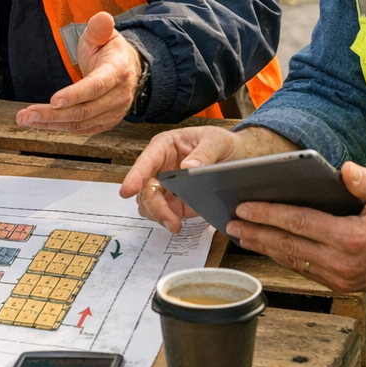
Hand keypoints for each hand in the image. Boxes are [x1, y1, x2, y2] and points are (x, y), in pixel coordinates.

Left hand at [15, 12, 141, 133]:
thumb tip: (103, 17)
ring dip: (51, 123)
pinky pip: (81, 129)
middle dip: (53, 114)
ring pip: (80, 123)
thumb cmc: (110, 51)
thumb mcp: (104, 35)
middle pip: (84, 110)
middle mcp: (119, 96)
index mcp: (118, 71)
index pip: (96, 86)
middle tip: (27, 115)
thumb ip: (99, 28)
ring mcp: (114, 112)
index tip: (53, 100)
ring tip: (27, 119)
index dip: (74, 95)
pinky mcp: (106, 123)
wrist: (127, 69)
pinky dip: (60, 128)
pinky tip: (41, 124)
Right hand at [119, 126, 244, 231]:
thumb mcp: (217, 141)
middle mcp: (160, 166)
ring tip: (175, 225)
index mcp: (165, 146)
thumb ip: (204, 153)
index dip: (135, 175)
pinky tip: (177, 224)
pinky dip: (165, 220)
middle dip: (154, 205)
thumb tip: (186, 168)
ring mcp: (166, 185)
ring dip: (158, 215)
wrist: (238, 158)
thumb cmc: (223, 143)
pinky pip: (162, 213)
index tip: (128, 190)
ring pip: (149, 203)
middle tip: (169, 220)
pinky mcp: (175, 201)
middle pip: (145, 187)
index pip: (146, 160)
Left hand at [225, 162, 365, 291]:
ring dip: (265, 248)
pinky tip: (270, 247)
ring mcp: (344, 278)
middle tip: (229, 223)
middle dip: (256, 233)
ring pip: (294, 261)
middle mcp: (344, 264)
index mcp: (352, 239)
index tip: (243, 207)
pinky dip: (285, 258)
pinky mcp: (345, 285)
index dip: (268, 214)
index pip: (299, 224)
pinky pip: (306, 270)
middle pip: (288, 246)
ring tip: (241, 235)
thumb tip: (343, 170)